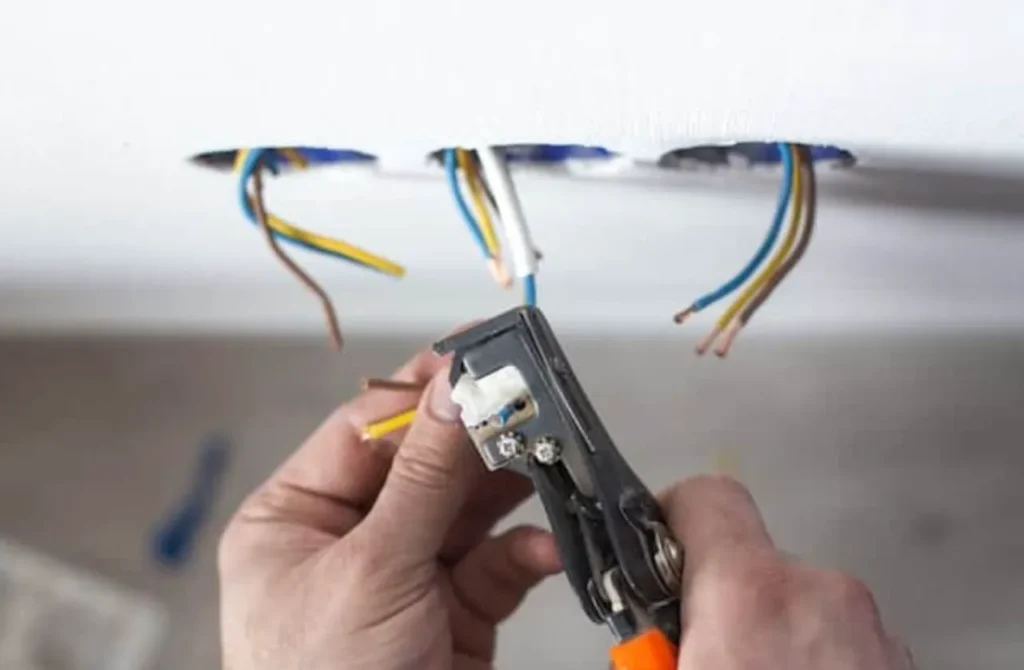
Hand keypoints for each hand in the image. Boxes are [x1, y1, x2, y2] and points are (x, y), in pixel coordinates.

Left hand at [218, 348, 560, 669]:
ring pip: (468, 510)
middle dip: (476, 438)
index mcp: (295, 521)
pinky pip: (496, 565)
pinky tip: (545, 546)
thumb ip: (423, 478)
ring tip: (546, 458)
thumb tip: (454, 389)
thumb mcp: (371, 571)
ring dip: (510, 488)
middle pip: (424, 465)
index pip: (365, 431)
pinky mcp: (453, 615)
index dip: (421, 391)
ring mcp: (404, 579)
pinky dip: (526, 553)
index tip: (474, 352)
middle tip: (526, 402)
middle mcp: (348, 543)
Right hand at [662, 476, 913, 668]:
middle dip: (723, 603)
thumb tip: (625, 636)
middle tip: (700, 655)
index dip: (673, 517)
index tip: (658, 549)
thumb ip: (653, 636)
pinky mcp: (903, 662)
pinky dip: (816, 659)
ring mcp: (875, 633)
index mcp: (750, 595)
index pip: (706, 497)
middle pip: (754, 562)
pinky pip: (844, 639)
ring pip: (804, 604)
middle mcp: (823, 597)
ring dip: (774, 636)